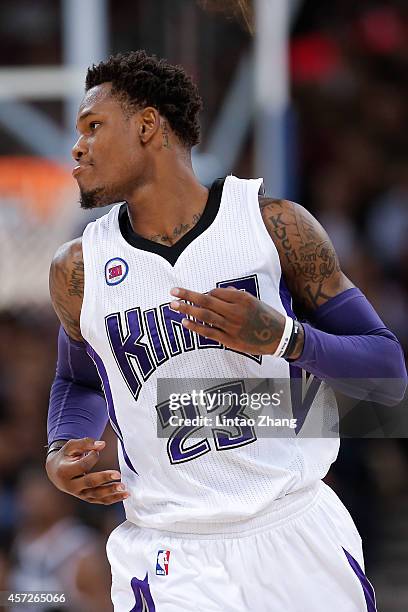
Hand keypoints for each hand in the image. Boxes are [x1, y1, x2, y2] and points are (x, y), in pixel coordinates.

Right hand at [45, 437, 129, 504]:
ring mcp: (79, 494)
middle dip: (104, 478)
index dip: (92, 457)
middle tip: (118, 474)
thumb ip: (85, 443)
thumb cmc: (65, 456)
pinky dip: (113, 499)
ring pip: (96, 495)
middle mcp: (71, 486)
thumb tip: (102, 445)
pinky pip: (100, 500)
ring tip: (124, 489)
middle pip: (89, 483)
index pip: (82, 466)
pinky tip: (124, 495)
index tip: (98, 449)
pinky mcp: (86, 498)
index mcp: (65, 472)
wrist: (56, 472)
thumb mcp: (71, 446)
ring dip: (111, 492)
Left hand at [170, 286, 286, 355]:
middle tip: (172, 291)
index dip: (205, 293)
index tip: (200, 296)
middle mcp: (235, 311)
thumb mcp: (253, 300)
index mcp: (242, 298)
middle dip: (187, 295)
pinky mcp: (230, 340)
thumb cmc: (266, 316)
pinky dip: (196, 327)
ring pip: (205, 316)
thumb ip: (234, 296)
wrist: (279, 337)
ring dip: (187, 309)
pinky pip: (209, 332)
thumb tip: (216, 292)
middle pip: (206, 301)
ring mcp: (231, 326)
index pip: (216, 292)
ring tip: (173, 305)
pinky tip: (185, 322)